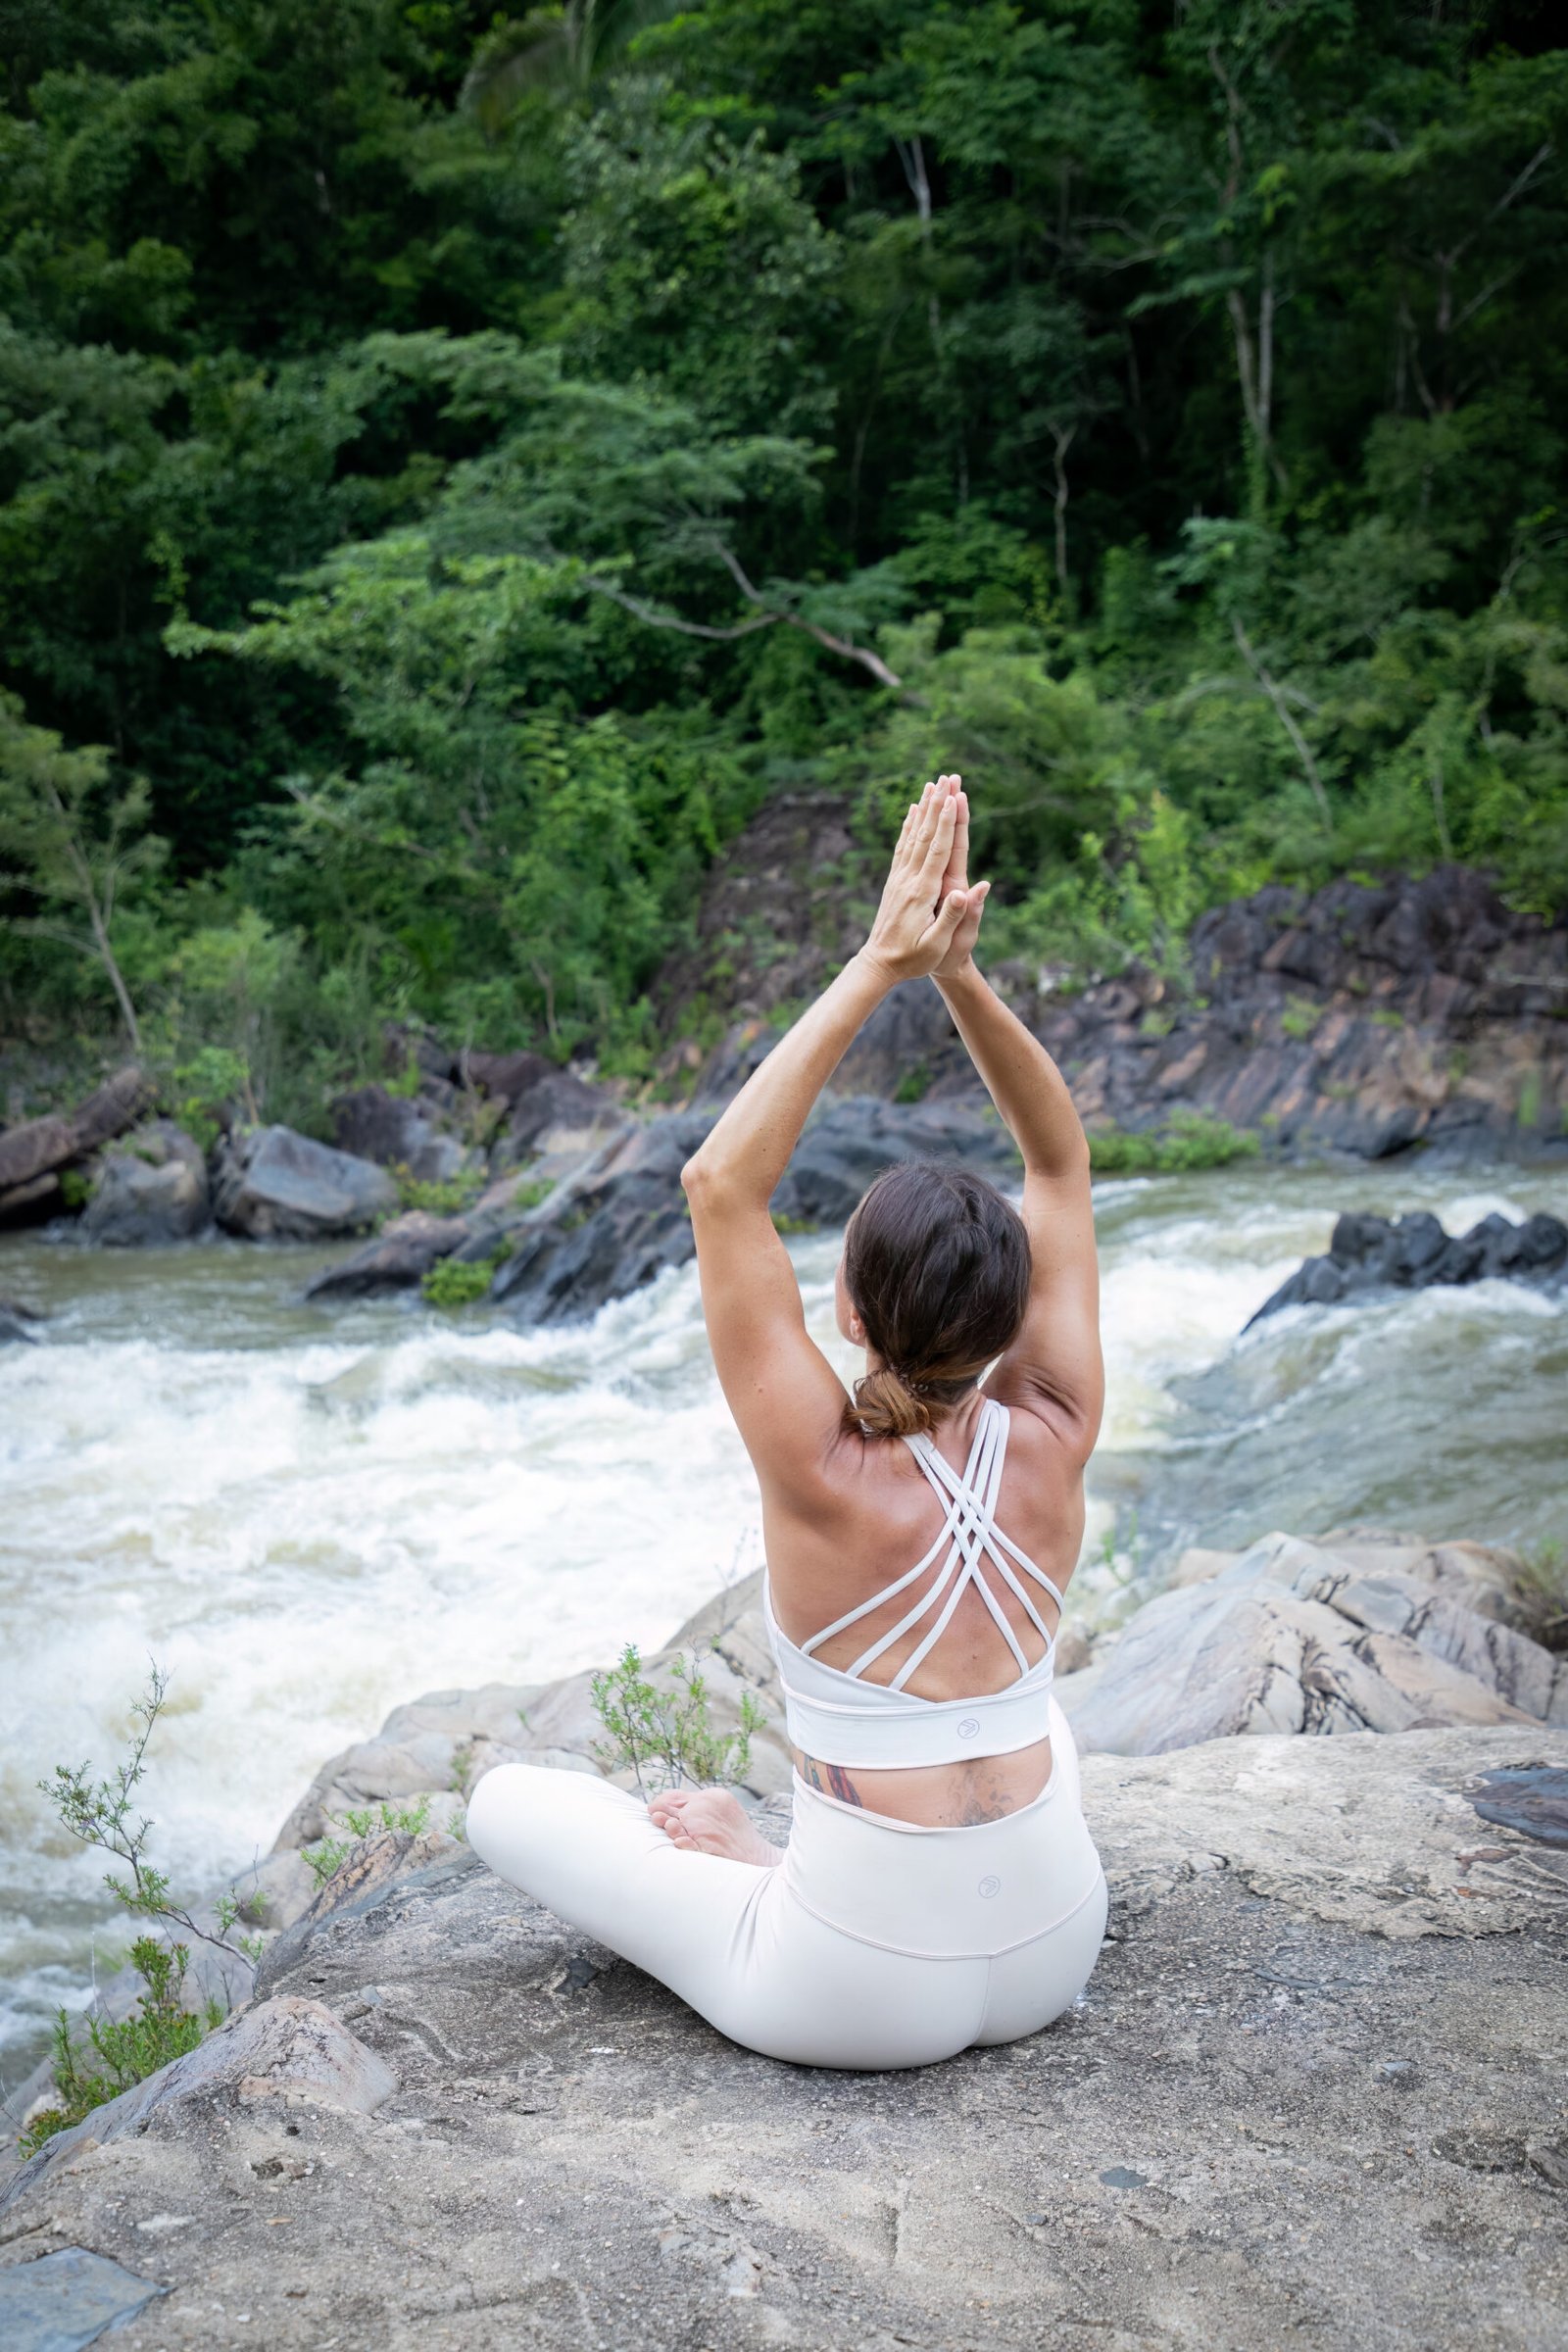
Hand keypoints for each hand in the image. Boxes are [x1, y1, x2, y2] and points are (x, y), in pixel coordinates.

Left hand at [859, 776, 987, 986]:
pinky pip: (902, 848)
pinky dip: (909, 827)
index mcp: (922, 892)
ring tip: (931, 785)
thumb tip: (965, 891)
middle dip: (937, 805)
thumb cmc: (913, 960)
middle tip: (946, 778)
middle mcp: (908, 880)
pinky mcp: (894, 882)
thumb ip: (951, 918)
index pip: (938, 850)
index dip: (947, 822)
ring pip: (912, 836)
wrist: (879, 965)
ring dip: (923, 809)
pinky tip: (912, 812)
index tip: (954, 796)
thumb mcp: (936, 946)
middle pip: (925, 835)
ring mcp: (899, 879)